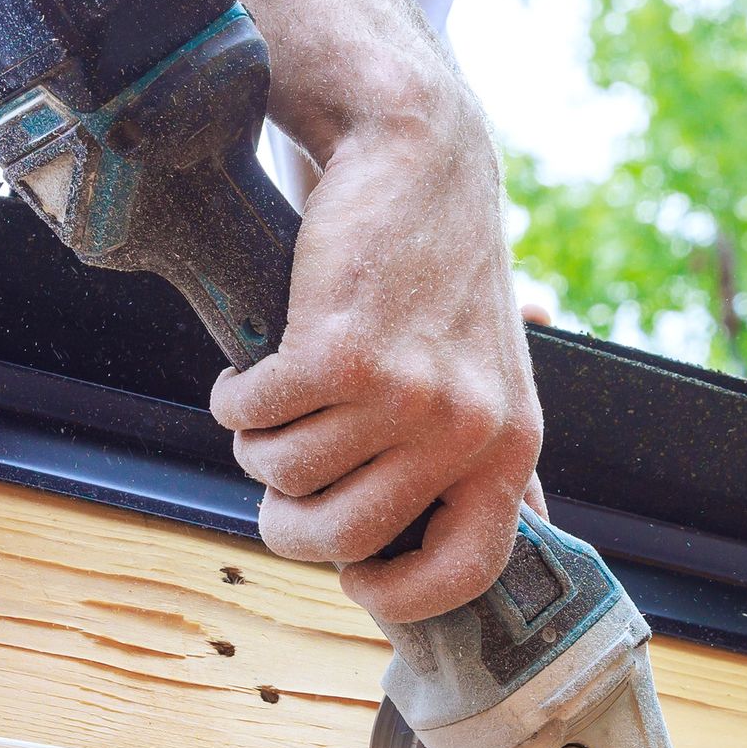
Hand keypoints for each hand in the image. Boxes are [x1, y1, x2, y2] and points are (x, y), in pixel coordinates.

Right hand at [205, 0, 543, 622]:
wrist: (416, 153)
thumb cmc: (435, 268)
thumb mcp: (486, 371)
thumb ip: (480, 457)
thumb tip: (492, 542)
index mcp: (510, 445)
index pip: (468, 570)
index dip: (400, 594)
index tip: (354, 579)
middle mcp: (468, 429)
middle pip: (345, 538)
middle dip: (288, 520)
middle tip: (275, 476)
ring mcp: (407, 393)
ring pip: (287, 476)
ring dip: (258, 444)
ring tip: (271, 399)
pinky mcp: (342, 354)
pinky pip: (256, 418)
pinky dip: (235, 398)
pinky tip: (250, 369)